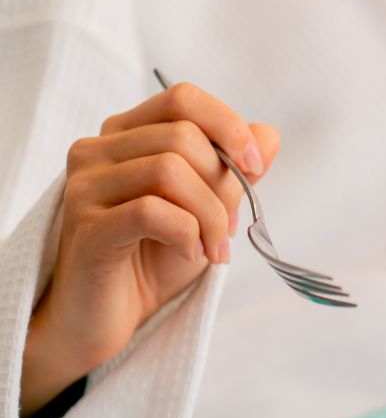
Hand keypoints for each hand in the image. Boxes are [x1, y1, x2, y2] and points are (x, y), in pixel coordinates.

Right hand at [19, 83, 279, 416]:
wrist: (111, 318)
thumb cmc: (155, 261)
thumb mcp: (206, 212)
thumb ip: (232, 173)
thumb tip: (268, 133)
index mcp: (127, 136)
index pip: (182, 99)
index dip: (228, 126)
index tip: (255, 168)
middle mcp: (98, 151)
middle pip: (183, 137)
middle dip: (222, 187)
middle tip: (226, 231)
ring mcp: (85, 186)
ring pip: (169, 170)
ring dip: (210, 216)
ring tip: (212, 250)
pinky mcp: (87, 227)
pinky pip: (152, 211)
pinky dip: (187, 234)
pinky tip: (190, 255)